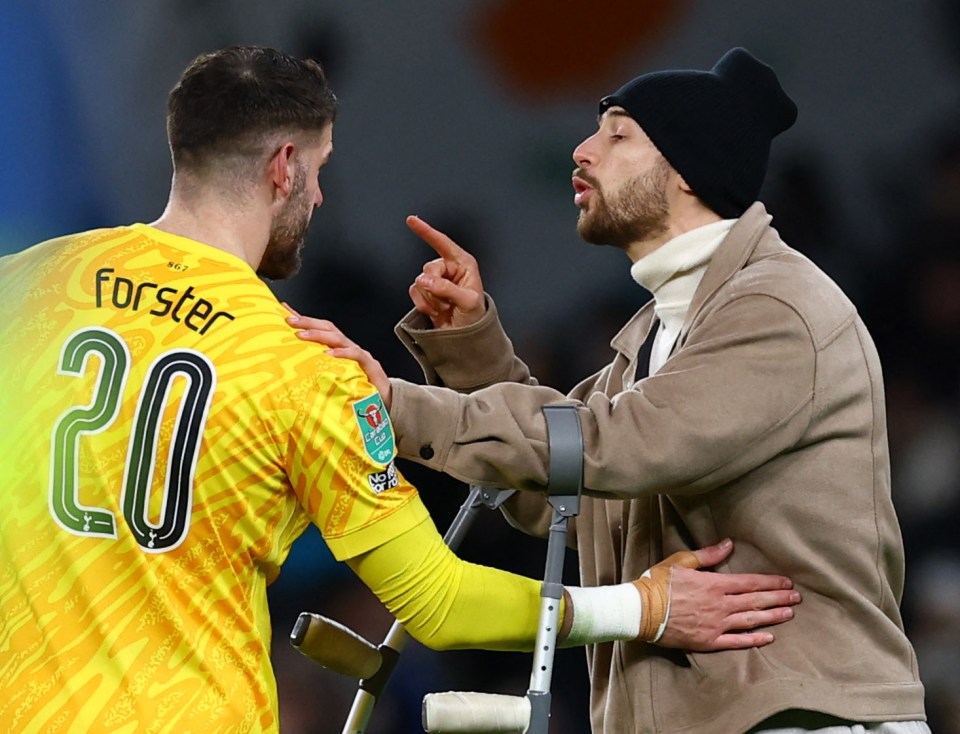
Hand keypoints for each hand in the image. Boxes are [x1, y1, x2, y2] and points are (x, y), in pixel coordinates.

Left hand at [284, 304, 391, 408]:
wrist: (385, 401)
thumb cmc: (357, 389)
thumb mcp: (333, 378)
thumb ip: (318, 371)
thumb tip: (293, 371)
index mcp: (338, 349)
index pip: (320, 328)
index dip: (304, 319)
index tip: (284, 311)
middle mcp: (348, 348)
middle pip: (328, 328)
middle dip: (308, 322)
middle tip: (290, 321)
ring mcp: (359, 355)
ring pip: (339, 338)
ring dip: (319, 334)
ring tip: (302, 335)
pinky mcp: (370, 365)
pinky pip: (356, 355)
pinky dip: (342, 353)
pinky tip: (329, 354)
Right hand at [405, 215, 485, 328]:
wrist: (466, 337)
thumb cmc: (474, 317)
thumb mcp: (467, 301)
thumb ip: (446, 289)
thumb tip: (424, 280)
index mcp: (463, 264)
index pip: (443, 243)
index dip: (426, 231)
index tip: (411, 220)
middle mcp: (449, 269)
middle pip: (428, 268)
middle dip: (435, 288)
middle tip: (446, 302)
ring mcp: (436, 281)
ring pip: (419, 282)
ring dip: (430, 299)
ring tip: (444, 308)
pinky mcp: (425, 293)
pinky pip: (413, 292)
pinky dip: (422, 304)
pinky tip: (435, 311)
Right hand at [635, 539, 800, 650]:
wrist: (641, 610)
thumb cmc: (658, 583)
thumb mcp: (681, 561)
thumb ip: (708, 555)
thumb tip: (729, 544)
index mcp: (714, 584)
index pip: (749, 582)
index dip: (770, 582)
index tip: (787, 582)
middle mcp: (720, 605)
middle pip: (755, 601)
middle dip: (778, 598)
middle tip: (797, 598)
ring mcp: (716, 625)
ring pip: (751, 620)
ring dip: (772, 617)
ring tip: (789, 614)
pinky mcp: (709, 641)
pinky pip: (736, 641)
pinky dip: (754, 640)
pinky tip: (768, 637)